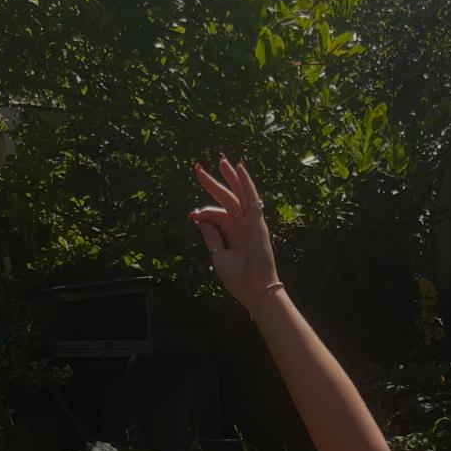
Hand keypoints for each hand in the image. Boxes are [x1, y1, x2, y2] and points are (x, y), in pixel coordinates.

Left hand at [187, 155, 279, 314]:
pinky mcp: (257, 222)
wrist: (255, 290)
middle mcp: (243, 226)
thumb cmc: (239, 279)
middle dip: (213, 184)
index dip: (204, 213)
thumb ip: (210, 235)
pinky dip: (245, 182)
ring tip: (221, 161)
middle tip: (197, 170)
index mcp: (234, 235)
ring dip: (231, 176)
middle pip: (227, 199)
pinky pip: (251, 197)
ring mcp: (251, 223)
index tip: (193, 215)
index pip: (218, 215)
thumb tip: (198, 217)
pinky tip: (240, 167)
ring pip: (240, 194)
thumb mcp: (218, 255)